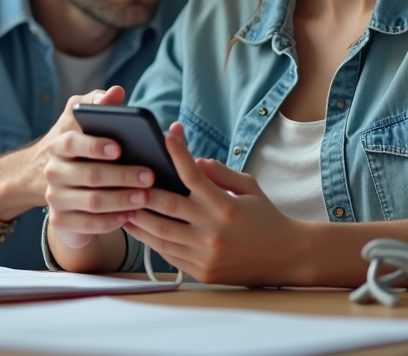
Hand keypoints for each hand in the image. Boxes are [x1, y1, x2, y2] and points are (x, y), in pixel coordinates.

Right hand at [44, 86, 155, 249]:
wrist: (60, 184)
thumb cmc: (82, 148)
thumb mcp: (85, 122)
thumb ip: (99, 103)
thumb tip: (115, 92)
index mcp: (58, 145)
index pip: (72, 142)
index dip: (95, 145)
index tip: (119, 147)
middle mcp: (53, 171)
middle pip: (88, 175)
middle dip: (122, 175)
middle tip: (150, 176)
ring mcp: (55, 198)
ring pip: (92, 202)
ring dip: (121, 199)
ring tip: (145, 196)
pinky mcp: (61, 221)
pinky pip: (89, 225)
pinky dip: (112, 221)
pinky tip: (131, 214)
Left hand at [123, 122, 301, 285]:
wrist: (286, 258)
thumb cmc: (266, 218)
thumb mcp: (249, 187)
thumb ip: (220, 173)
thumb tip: (192, 162)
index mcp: (225, 205)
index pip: (192, 175)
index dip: (176, 153)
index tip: (166, 135)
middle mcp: (212, 230)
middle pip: (166, 207)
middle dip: (142, 192)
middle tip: (124, 178)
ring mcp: (205, 254)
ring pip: (160, 234)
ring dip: (137, 220)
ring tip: (121, 206)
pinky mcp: (202, 272)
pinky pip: (168, 254)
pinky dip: (152, 240)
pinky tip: (140, 229)